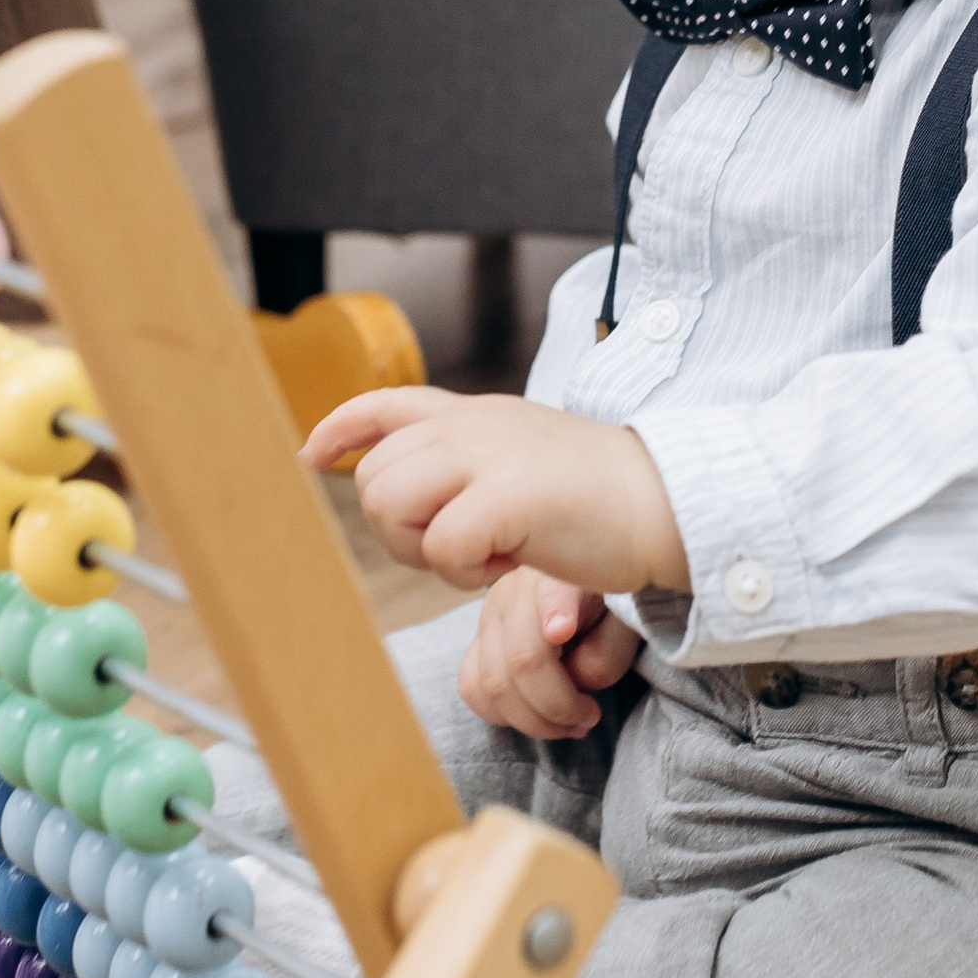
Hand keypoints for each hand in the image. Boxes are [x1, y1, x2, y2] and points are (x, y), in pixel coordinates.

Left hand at [302, 388, 685, 599]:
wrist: (665, 505)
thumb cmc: (597, 500)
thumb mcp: (523, 460)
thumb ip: (469, 462)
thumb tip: (407, 486)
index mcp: (476, 415)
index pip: (386, 404)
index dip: (340, 430)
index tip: (312, 456)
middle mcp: (472, 424)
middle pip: (374, 478)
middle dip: (400, 529)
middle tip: (461, 549)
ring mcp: (487, 454)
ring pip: (391, 504)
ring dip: (427, 550)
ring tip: (486, 555)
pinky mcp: (506, 496)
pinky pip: (440, 547)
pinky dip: (465, 573)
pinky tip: (509, 565)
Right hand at [459, 567, 642, 741]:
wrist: (582, 599)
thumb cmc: (606, 613)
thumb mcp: (625, 627)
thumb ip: (606, 653)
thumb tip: (572, 678)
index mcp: (560, 577)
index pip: (552, 594)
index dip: (554, 611)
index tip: (560, 630)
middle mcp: (515, 591)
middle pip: (520, 660)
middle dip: (557, 707)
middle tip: (589, 717)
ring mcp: (488, 615)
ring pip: (491, 684)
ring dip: (532, 720)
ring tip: (568, 723)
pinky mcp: (476, 641)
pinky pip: (473, 689)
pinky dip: (504, 715)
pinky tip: (535, 716)